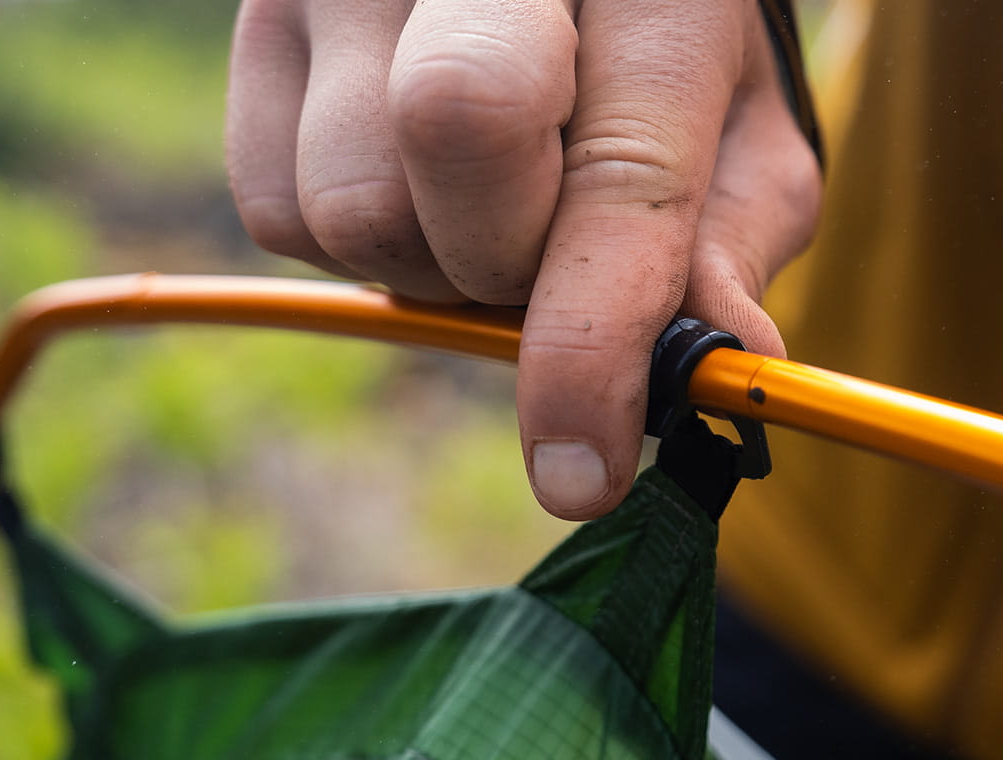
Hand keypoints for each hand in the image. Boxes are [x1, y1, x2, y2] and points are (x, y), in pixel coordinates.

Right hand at [225, 0, 819, 518]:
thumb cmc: (670, 44)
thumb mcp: (743, 125)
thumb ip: (735, 239)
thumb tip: (722, 369)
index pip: (611, 172)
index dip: (592, 342)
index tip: (582, 471)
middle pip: (453, 146)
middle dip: (508, 270)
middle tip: (553, 257)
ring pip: (348, 208)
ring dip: (433, 268)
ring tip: (494, 212)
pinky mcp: (259, 16)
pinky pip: (276, 212)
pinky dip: (357, 246)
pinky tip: (422, 189)